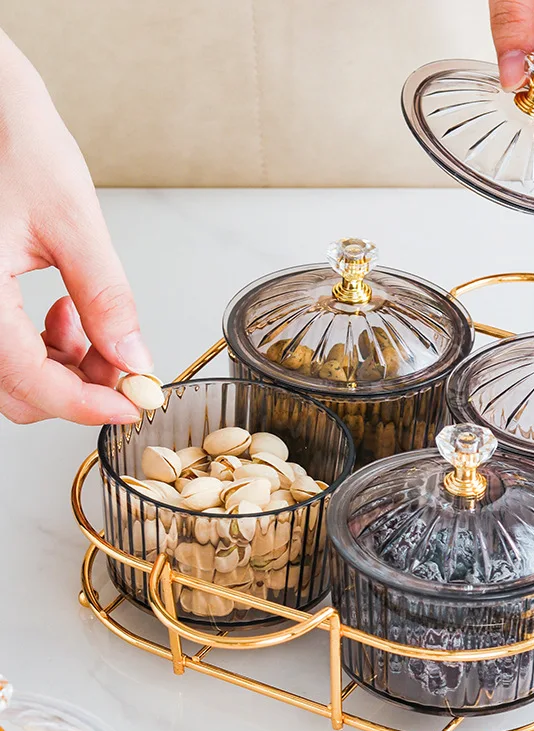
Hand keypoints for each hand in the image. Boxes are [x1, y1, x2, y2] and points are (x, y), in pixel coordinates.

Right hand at [0, 29, 149, 424]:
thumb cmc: (9, 138)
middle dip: (81, 386)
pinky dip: (40, 343)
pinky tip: (63, 309)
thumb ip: (105, 299)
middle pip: (19, 391)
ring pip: (11, 373)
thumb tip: (133, 357)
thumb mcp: (71, 222)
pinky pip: (1, 342)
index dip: (91, 404)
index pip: (33, 384)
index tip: (135, 404)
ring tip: (91, 323)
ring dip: (62, 367)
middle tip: (124, 362)